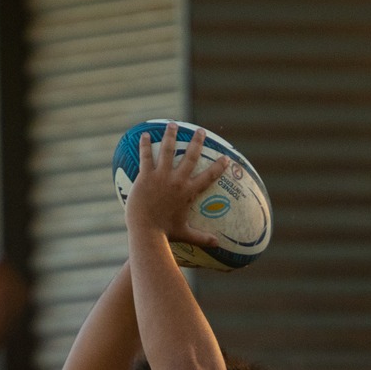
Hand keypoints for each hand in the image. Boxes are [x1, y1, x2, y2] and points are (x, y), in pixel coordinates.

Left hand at [124, 123, 227, 252]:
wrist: (146, 231)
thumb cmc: (165, 234)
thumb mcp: (185, 234)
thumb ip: (202, 238)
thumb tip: (218, 245)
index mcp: (188, 192)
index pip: (208, 177)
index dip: (218, 167)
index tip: (225, 158)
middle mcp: (177, 181)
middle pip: (190, 156)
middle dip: (197, 142)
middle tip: (201, 131)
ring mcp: (161, 177)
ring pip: (168, 150)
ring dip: (171, 135)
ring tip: (173, 124)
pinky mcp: (146, 176)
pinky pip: (146, 156)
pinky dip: (145, 145)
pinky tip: (145, 135)